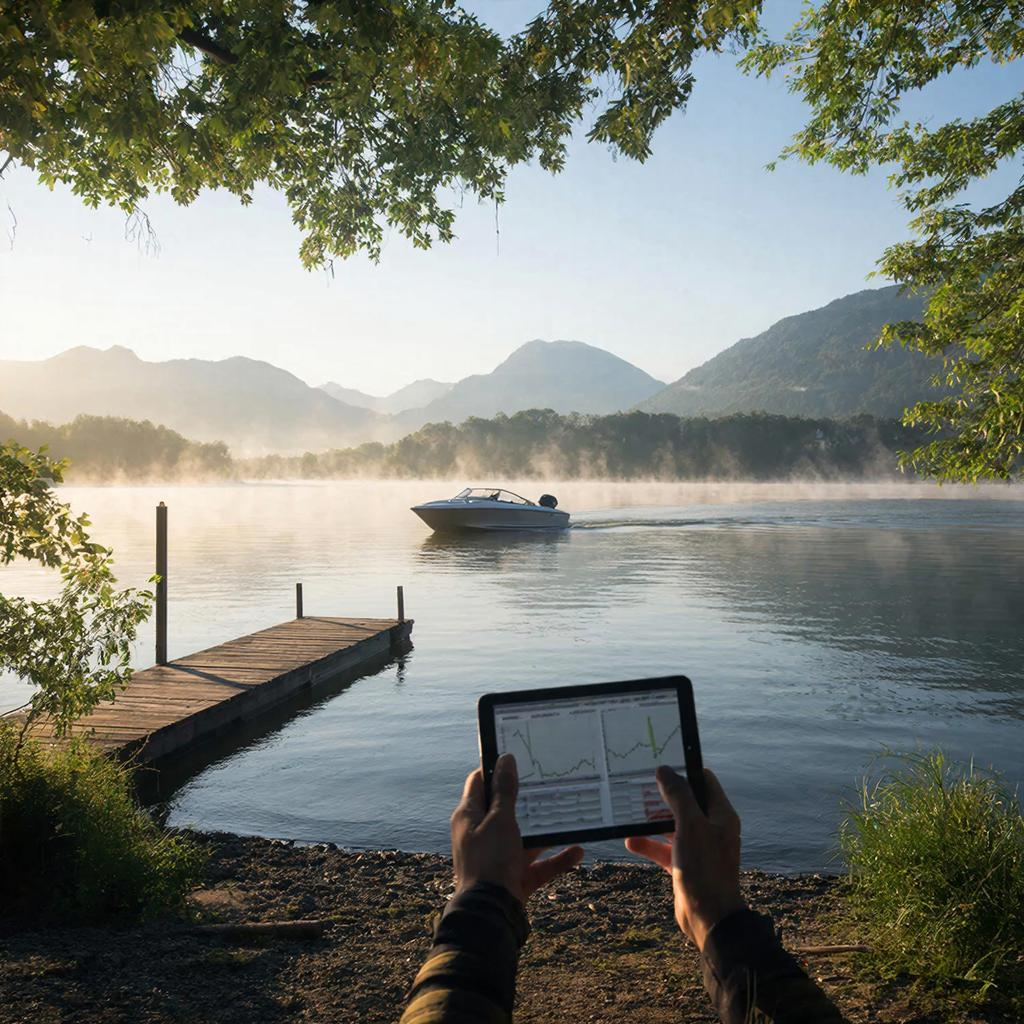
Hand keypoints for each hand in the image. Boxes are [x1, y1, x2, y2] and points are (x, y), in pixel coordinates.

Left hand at [451, 753, 583, 905]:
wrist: (490, 914)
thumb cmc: (490, 860)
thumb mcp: (500, 819)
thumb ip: (505, 790)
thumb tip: (506, 759)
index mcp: (470, 816)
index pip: (480, 782)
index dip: (496, 769)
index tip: (519, 758)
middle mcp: (482, 835)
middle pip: (506, 809)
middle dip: (529, 799)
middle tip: (550, 783)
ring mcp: (499, 857)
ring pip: (526, 838)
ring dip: (547, 831)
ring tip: (569, 814)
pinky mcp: (514, 878)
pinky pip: (539, 865)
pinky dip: (557, 859)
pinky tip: (578, 851)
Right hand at [625, 766, 744, 950]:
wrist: (709, 920)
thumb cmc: (705, 869)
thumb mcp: (690, 826)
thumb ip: (678, 796)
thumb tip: (664, 771)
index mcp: (720, 815)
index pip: (703, 780)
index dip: (683, 770)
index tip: (660, 763)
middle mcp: (711, 828)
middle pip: (685, 801)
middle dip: (662, 794)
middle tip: (638, 784)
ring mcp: (698, 847)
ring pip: (672, 825)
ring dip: (652, 819)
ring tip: (630, 809)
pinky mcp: (685, 865)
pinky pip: (664, 848)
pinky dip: (649, 843)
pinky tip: (631, 841)